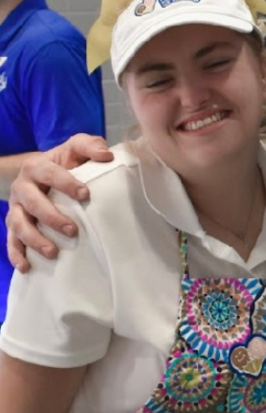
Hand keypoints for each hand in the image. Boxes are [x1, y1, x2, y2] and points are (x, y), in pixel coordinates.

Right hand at [5, 134, 111, 270]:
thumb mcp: (77, 148)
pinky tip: (27, 267)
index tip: (85, 194)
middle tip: (73, 230)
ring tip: (53, 252)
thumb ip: (90, 145)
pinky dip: (16, 254)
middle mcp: (22, 187)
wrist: (45, 171)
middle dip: (51, 217)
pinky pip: (11, 241)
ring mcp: (16, 207)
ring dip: (34, 239)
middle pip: (32, 202)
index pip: (49, 173)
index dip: (65, 183)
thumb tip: (107, 156)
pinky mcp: (13, 224)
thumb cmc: (67, 161)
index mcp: (37, 166)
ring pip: (18, 224)